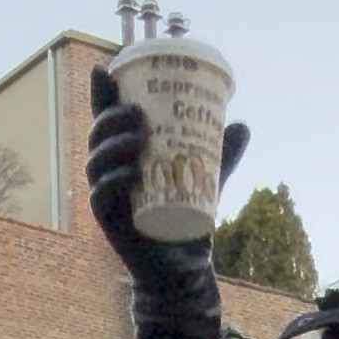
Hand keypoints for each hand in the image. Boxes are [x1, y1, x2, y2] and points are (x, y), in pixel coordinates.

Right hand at [87, 66, 250, 338]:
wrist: (184, 270)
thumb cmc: (187, 220)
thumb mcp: (208, 182)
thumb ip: (221, 154)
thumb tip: (241, 125)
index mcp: (125, 156)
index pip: (107, 120)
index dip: (103, 95)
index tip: (107, 68)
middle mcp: (110, 173)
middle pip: (97, 136)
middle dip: (111, 118)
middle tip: (138, 112)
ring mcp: (107, 197)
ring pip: (96, 163)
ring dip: (113, 145)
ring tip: (138, 137)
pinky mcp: (111, 223)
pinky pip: (103, 197)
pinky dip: (114, 181)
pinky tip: (128, 172)